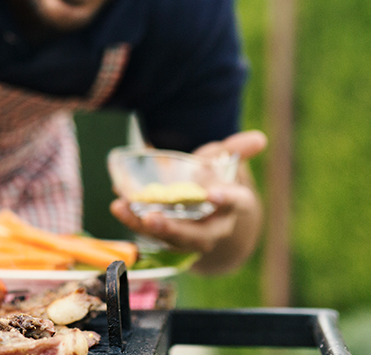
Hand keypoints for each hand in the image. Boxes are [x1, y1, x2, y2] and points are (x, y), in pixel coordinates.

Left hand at [110, 130, 266, 271]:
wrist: (208, 209)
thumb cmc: (215, 180)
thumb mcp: (224, 162)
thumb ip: (235, 150)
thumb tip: (259, 138)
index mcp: (233, 205)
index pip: (236, 203)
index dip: (226, 199)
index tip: (213, 194)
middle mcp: (213, 226)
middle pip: (198, 235)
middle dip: (175, 229)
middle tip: (153, 219)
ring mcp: (189, 235)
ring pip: (170, 238)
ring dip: (144, 226)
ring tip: (123, 209)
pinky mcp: (167, 236)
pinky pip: (150, 232)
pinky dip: (133, 219)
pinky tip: (118, 205)